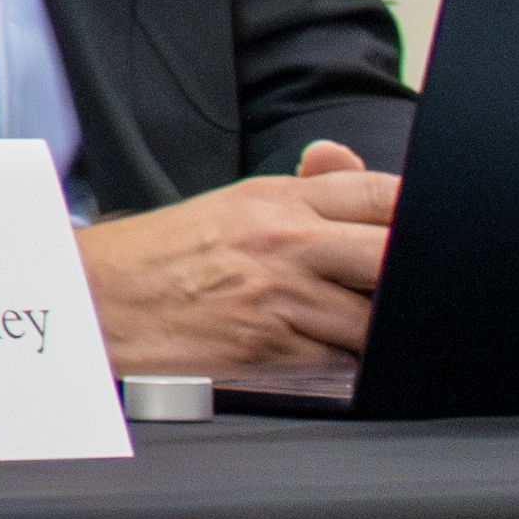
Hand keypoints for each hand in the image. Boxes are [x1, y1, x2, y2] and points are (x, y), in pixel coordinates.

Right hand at [75, 142, 398, 382]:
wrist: (93, 300)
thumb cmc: (156, 257)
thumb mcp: (228, 205)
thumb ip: (300, 190)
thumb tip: (344, 159)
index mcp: (275, 198)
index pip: (380, 193)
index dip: (415, 215)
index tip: (424, 234)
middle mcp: (283, 240)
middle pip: (392, 255)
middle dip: (404, 276)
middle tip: (393, 287)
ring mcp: (277, 294)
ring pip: (372, 318)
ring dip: (367, 326)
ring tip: (337, 320)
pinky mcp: (266, 345)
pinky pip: (336, 359)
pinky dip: (334, 359)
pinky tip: (308, 347)